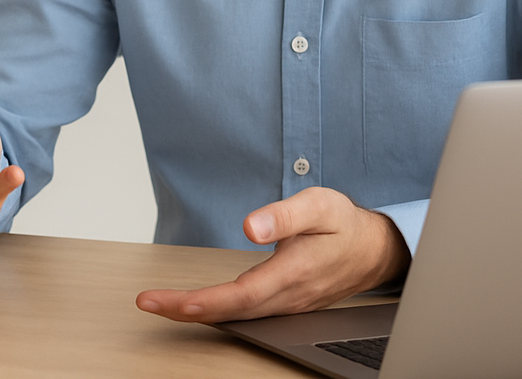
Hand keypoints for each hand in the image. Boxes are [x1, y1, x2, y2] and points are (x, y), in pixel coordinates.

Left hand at [134, 186, 409, 323]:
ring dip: (195, 312)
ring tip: (160, 304)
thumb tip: (251, 226)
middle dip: (184, 310)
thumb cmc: (344, 224)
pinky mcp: (283, 302)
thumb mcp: (320, 205)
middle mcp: (287, 296)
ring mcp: (285, 303)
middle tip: (148, 302)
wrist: (374, 250)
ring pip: (235, 315)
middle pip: (230, 311)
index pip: (240, 295)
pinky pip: (244, 313)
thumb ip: (285, 215)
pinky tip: (195, 306)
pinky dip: (215, 311)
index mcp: (294, 273)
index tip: (168, 300)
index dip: (202, 302)